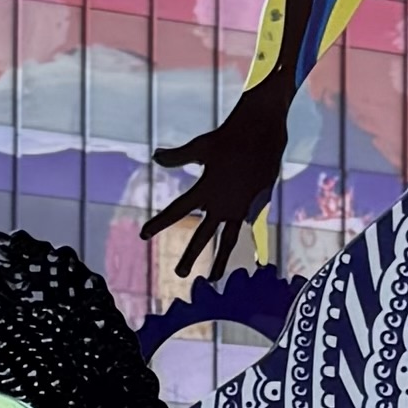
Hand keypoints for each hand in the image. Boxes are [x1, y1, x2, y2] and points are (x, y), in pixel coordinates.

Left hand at [139, 91, 293, 285]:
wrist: (265, 130)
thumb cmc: (230, 135)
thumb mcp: (200, 146)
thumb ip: (177, 156)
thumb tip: (155, 157)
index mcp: (205, 189)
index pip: (176, 210)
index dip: (158, 223)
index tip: (143, 235)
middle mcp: (223, 203)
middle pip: (203, 235)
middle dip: (190, 255)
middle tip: (178, 273)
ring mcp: (242, 206)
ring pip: (229, 239)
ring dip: (221, 259)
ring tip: (214, 277)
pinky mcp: (258, 203)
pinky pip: (249, 225)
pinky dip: (247, 237)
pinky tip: (247, 252)